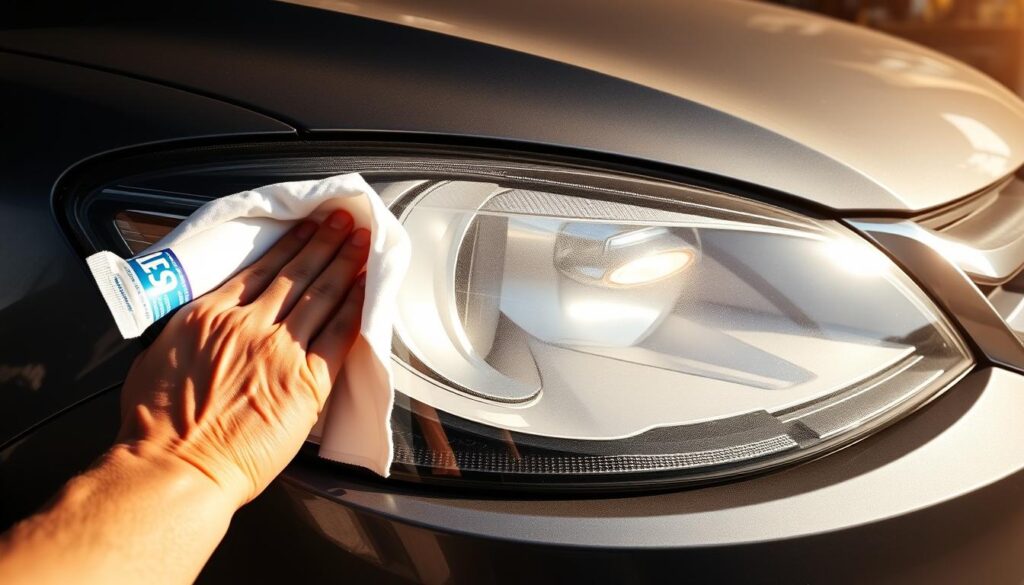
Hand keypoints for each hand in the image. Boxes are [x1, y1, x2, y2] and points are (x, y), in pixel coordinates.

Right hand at [117, 210, 368, 506]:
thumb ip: (188, 331)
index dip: (290, 244)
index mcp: (210, 314)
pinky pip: (339, 334)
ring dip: (345, 263)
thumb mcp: (158, 357)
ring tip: (361, 242)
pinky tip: (367, 290)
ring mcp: (281, 349)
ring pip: (321, 294)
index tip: (306, 227)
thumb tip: (199, 325)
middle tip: (344, 221)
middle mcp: (249, 324)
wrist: (176, 466)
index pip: (260, 268)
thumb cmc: (157, 426)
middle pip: (296, 272)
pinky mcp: (308, 380)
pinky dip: (355, 307)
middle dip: (324, 241)